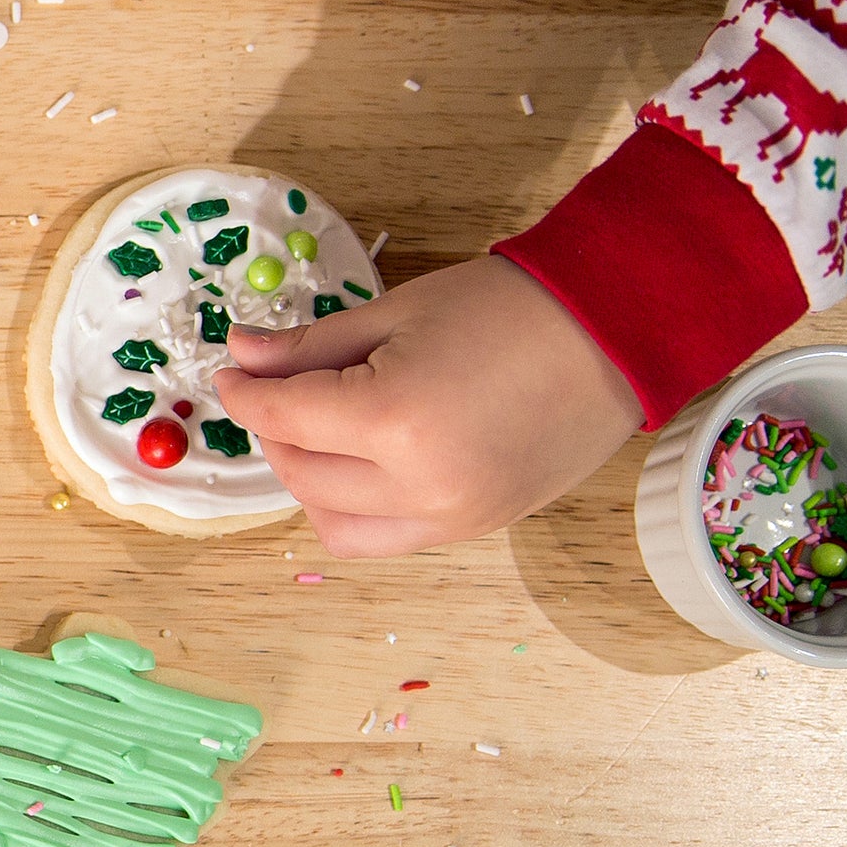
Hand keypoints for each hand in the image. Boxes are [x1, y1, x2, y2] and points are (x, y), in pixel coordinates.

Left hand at [207, 256, 643, 556]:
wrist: (616, 333)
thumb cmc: (511, 309)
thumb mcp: (395, 314)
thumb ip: (309, 347)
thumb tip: (241, 355)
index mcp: (395, 421)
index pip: (285, 418)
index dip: (245, 392)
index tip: (231, 372)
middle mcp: (422, 485)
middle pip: (302, 476)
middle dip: (275, 432)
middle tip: (273, 392)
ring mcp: (455, 516)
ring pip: (336, 524)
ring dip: (309, 480)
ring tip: (319, 430)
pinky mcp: (479, 527)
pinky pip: (388, 536)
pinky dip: (357, 507)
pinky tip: (362, 460)